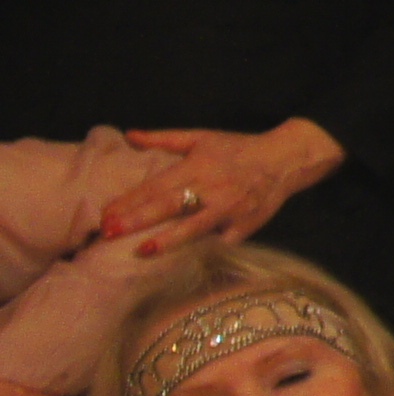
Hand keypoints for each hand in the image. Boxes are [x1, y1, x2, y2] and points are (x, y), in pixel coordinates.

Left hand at [109, 123, 340, 254]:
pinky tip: (183, 261)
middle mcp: (212, 187)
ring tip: (142, 251)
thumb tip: (129, 135)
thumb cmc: (238, 149)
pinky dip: (203, 250)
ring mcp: (230, 209)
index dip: (130, 200)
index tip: (105, 213)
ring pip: (195, 227)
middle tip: (109, 231)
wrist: (286, 159)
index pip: (157, 185)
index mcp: (198, 165)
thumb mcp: (202, 137)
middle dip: (138, 219)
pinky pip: (220, 241)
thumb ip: (164, 138)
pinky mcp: (245, 226)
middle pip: (170, 205)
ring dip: (167, 240)